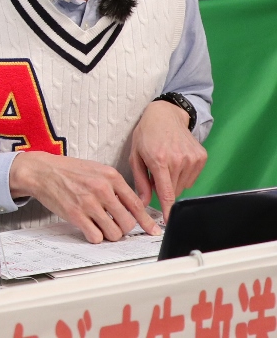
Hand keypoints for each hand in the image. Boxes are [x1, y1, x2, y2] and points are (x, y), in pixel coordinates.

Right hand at [10, 151, 161, 242]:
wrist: (42, 171)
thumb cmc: (68, 170)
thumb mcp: (96, 170)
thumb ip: (115, 185)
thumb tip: (133, 206)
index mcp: (110, 177)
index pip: (137, 205)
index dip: (146, 221)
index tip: (152, 230)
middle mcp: (102, 189)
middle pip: (128, 222)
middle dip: (124, 228)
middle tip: (116, 225)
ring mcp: (88, 203)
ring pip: (114, 233)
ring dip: (110, 234)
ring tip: (101, 227)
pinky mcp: (75, 215)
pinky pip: (95, 236)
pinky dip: (95, 236)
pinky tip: (89, 228)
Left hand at [130, 99, 206, 221]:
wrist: (165, 115)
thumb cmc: (146, 134)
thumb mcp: (135, 156)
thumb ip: (140, 181)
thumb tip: (141, 203)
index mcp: (159, 160)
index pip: (165, 192)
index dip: (167, 209)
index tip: (169, 222)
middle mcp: (178, 160)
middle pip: (173, 191)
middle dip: (164, 188)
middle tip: (156, 173)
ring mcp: (192, 158)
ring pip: (183, 185)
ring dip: (173, 181)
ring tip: (166, 164)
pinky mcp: (201, 157)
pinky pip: (192, 178)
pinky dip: (183, 175)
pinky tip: (176, 161)